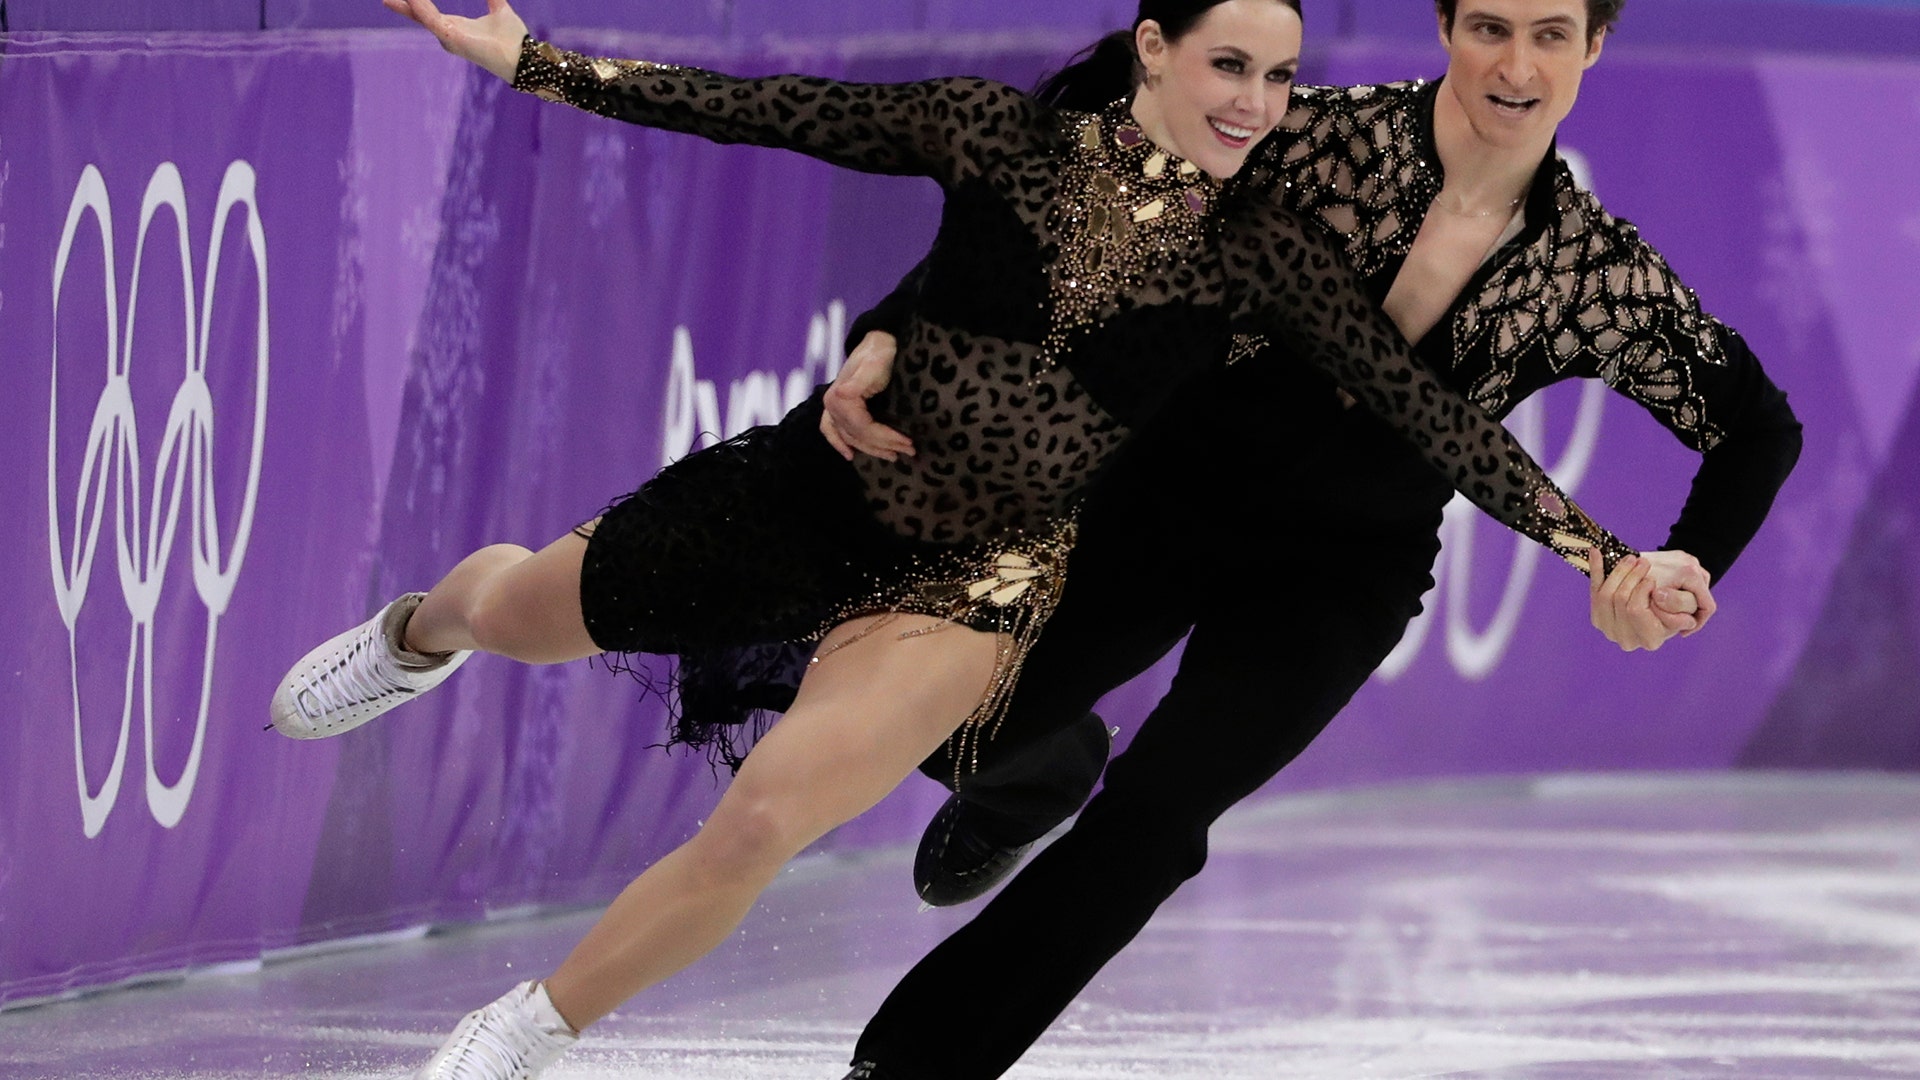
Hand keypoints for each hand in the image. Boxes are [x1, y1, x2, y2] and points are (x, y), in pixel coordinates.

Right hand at [381, 0, 527, 81]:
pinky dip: (420, 8)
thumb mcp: (500, 9)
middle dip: (402, 5)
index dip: (414, 1)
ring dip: (408, 4)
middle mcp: (448, 34)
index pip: (426, 12)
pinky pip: (431, 20)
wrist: (523, 56)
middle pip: (418, 15)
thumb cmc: (512, 39)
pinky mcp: (453, 40)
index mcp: (455, 26)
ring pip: (422, 16)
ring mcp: (448, 38)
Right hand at [821, 331, 914, 461]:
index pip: (863, 428)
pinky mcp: (835, 407)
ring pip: (850, 438)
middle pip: (859, 436)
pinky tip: (849, 455)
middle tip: (910, 450)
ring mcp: (831, 407)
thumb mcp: (874, 365)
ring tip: (894, 455)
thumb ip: (859, 380)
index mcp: (840, 398)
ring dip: (871, 449)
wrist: (877, 342)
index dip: (885, 438)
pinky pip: (830, 430)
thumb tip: (841, 394)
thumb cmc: (880, 353)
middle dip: (885, 445)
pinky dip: (838, 443)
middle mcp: (832, 405)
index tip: (908, 442)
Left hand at [1587, 547, 1714, 651]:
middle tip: (1643, 562)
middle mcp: (1627, 639)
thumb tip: (1658, 596)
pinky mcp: (1597, 616)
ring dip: (1618, 571)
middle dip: (1631, 576)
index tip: (1651, 578)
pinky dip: (1596, 568)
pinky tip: (1596, 551)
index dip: (1642, 591)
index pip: (1636, 610)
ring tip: (1633, 558)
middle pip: (1619, 600)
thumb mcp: (1689, 604)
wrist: (1662, 601)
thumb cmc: (1679, 602)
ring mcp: (1609, 629)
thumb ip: (1681, 604)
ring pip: (1605, 594)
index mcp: (1650, 640)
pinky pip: (1593, 589)